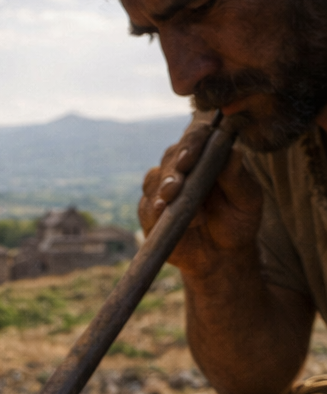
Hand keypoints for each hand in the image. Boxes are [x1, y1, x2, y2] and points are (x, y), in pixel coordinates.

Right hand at [139, 117, 263, 278]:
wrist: (221, 256)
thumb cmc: (238, 221)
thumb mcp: (247, 200)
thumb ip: (238, 178)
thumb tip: (234, 153)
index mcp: (208, 156)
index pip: (197, 137)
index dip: (191, 143)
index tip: (190, 158)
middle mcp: (183, 168)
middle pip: (171, 157)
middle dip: (172, 171)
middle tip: (176, 185)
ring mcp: (164, 190)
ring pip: (154, 179)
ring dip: (162, 189)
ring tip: (171, 202)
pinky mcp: (151, 213)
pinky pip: (146, 207)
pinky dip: (153, 210)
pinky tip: (162, 213)